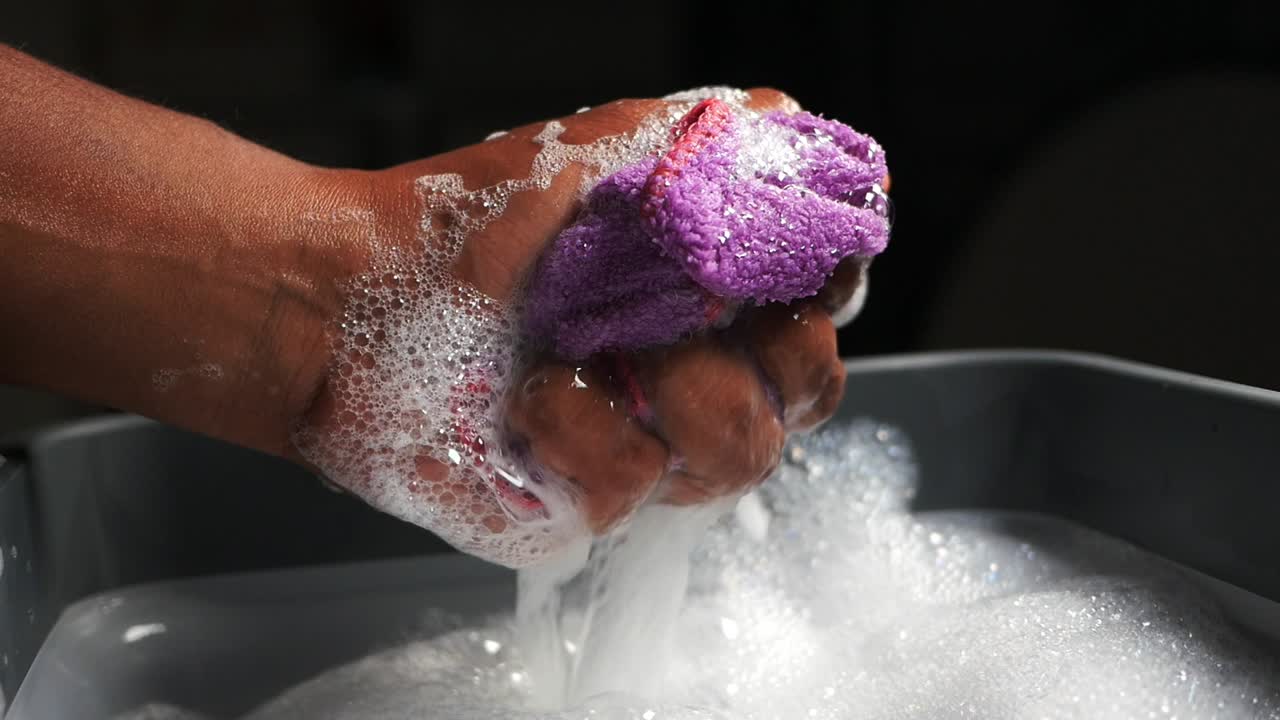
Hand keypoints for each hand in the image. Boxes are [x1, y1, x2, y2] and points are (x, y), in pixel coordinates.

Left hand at [297, 89, 873, 550]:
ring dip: (675, 386)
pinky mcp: (585, 504)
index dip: (826, 291)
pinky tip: (521, 398)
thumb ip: (713, 143)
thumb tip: (802, 131)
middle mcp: (688, 375)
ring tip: (586, 345)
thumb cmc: (461, 222)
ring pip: (743, 452)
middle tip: (698, 307)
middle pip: (807, 394)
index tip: (798, 266)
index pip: (821, 308)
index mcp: (704, 297)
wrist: (342, 295)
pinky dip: (575, 420)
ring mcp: (642, 444)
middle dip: (775, 350)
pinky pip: (636, 481)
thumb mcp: (599, 154)